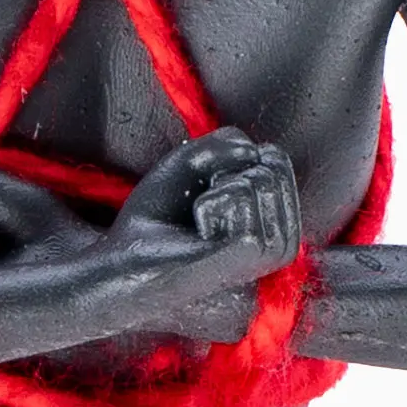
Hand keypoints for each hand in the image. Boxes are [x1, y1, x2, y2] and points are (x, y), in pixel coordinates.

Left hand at [101, 128, 305, 338]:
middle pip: (272, 167)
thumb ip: (228, 143)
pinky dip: (207, 204)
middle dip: (222, 175)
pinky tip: (197, 237)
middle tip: (198, 213)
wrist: (124, 263)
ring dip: (213, 193)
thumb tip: (256, 152)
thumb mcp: (194, 165)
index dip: (226, 164)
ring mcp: (270, 253)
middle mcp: (282, 243)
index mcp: (277, 225)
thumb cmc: (159, 220)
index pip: (276, 159)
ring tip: (197, 228)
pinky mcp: (251, 254)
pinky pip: (242, 196)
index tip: (204, 198)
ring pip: (261, 180)